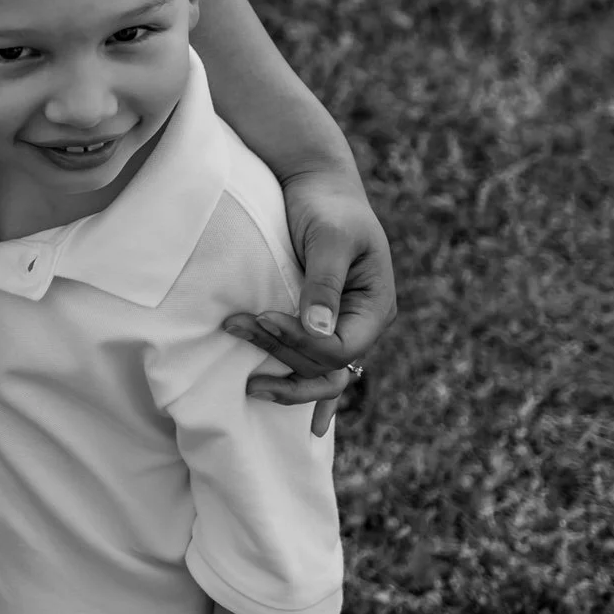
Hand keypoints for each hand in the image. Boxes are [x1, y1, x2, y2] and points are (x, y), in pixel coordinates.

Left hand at [224, 166, 396, 435]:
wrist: (317, 184)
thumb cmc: (327, 206)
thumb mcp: (330, 238)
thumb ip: (324, 282)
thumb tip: (317, 329)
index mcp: (375, 307)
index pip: (342, 350)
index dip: (302, 343)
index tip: (264, 319)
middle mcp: (363, 326)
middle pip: (328, 368)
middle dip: (283, 356)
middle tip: (237, 326)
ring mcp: (342, 330)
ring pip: (320, 375)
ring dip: (285, 378)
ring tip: (248, 384)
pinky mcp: (320, 326)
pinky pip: (318, 369)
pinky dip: (310, 395)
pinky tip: (310, 428)